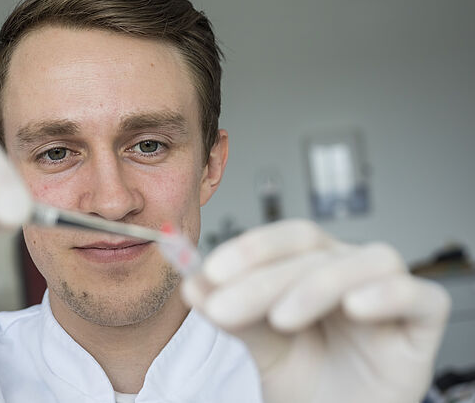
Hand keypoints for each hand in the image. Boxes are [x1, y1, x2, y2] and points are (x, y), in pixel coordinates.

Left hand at [182, 220, 450, 402]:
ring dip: (317, 285)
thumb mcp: (261, 343)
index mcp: (312, 265)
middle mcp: (349, 269)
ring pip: (366, 262)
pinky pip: (421, 296)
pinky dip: (387, 294)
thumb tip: (193, 284)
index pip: (286, 239)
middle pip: (313, 252)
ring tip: (281, 319)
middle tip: (225, 308)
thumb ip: (233, 312)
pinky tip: (355, 307)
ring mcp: (386, 292)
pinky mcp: (422, 322)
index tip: (209, 272)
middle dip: (263, 279)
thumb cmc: (306, 378)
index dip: (250, 248)